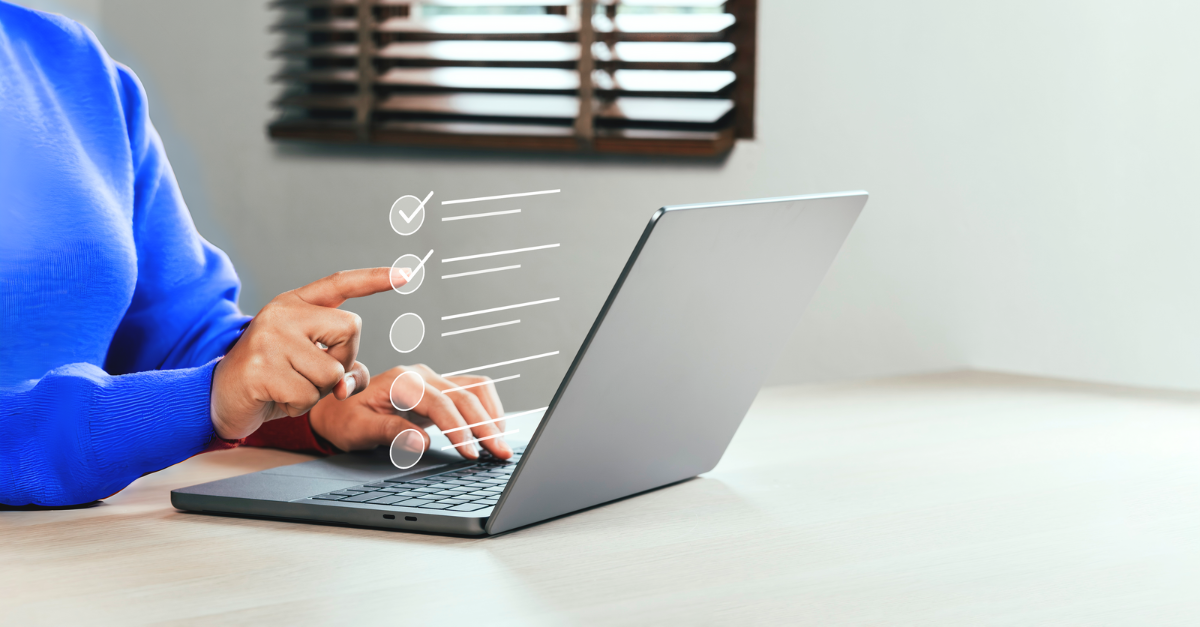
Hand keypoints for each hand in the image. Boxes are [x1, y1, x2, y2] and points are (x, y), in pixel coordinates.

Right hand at [210, 267, 406, 439]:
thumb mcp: (311, 365)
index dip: (374, 279)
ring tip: (290, 386)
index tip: (407, 274)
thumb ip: (342, 366)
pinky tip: (277, 398)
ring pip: (332, 371)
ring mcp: (269, 338)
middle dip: (343, 359)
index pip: (340, 283)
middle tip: (312, 372)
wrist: (219, 397)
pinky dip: (299, 407)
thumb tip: (349, 384)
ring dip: (318, 392)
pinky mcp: (260, 368)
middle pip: (351, 330)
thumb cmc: (273, 378)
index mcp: (295, 303)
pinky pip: (308, 396)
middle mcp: (282, 313)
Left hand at [309, 365, 510, 459]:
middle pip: (465, 396)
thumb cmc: (343, 419)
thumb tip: (421, 442)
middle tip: (500, 453)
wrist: (336, 408)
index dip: (459, 430)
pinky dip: (487, 410)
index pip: (442, 404)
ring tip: (501, 443)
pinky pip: (472, 393)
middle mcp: (421, 376)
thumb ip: (390, 433)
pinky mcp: (439, 390)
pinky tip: (491, 431)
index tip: (471, 453)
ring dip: (492, 415)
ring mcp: (433, 380)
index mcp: (402, 381)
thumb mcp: (358, 429)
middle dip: (486, 426)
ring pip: (476, 388)